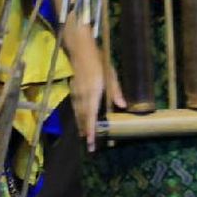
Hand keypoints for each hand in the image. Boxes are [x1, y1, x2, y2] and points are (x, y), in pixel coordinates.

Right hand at [62, 21, 122, 151]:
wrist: (79, 49)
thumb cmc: (98, 60)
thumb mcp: (111, 74)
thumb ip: (116, 91)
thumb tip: (123, 106)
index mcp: (93, 92)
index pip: (91, 116)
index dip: (91, 131)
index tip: (91, 143)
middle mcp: (83, 95)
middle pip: (83, 118)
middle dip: (86, 132)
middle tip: (90, 146)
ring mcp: (76, 93)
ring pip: (78, 113)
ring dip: (82, 125)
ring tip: (85, 137)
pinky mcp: (73, 90)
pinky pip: (76, 107)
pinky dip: (79, 116)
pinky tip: (81, 119)